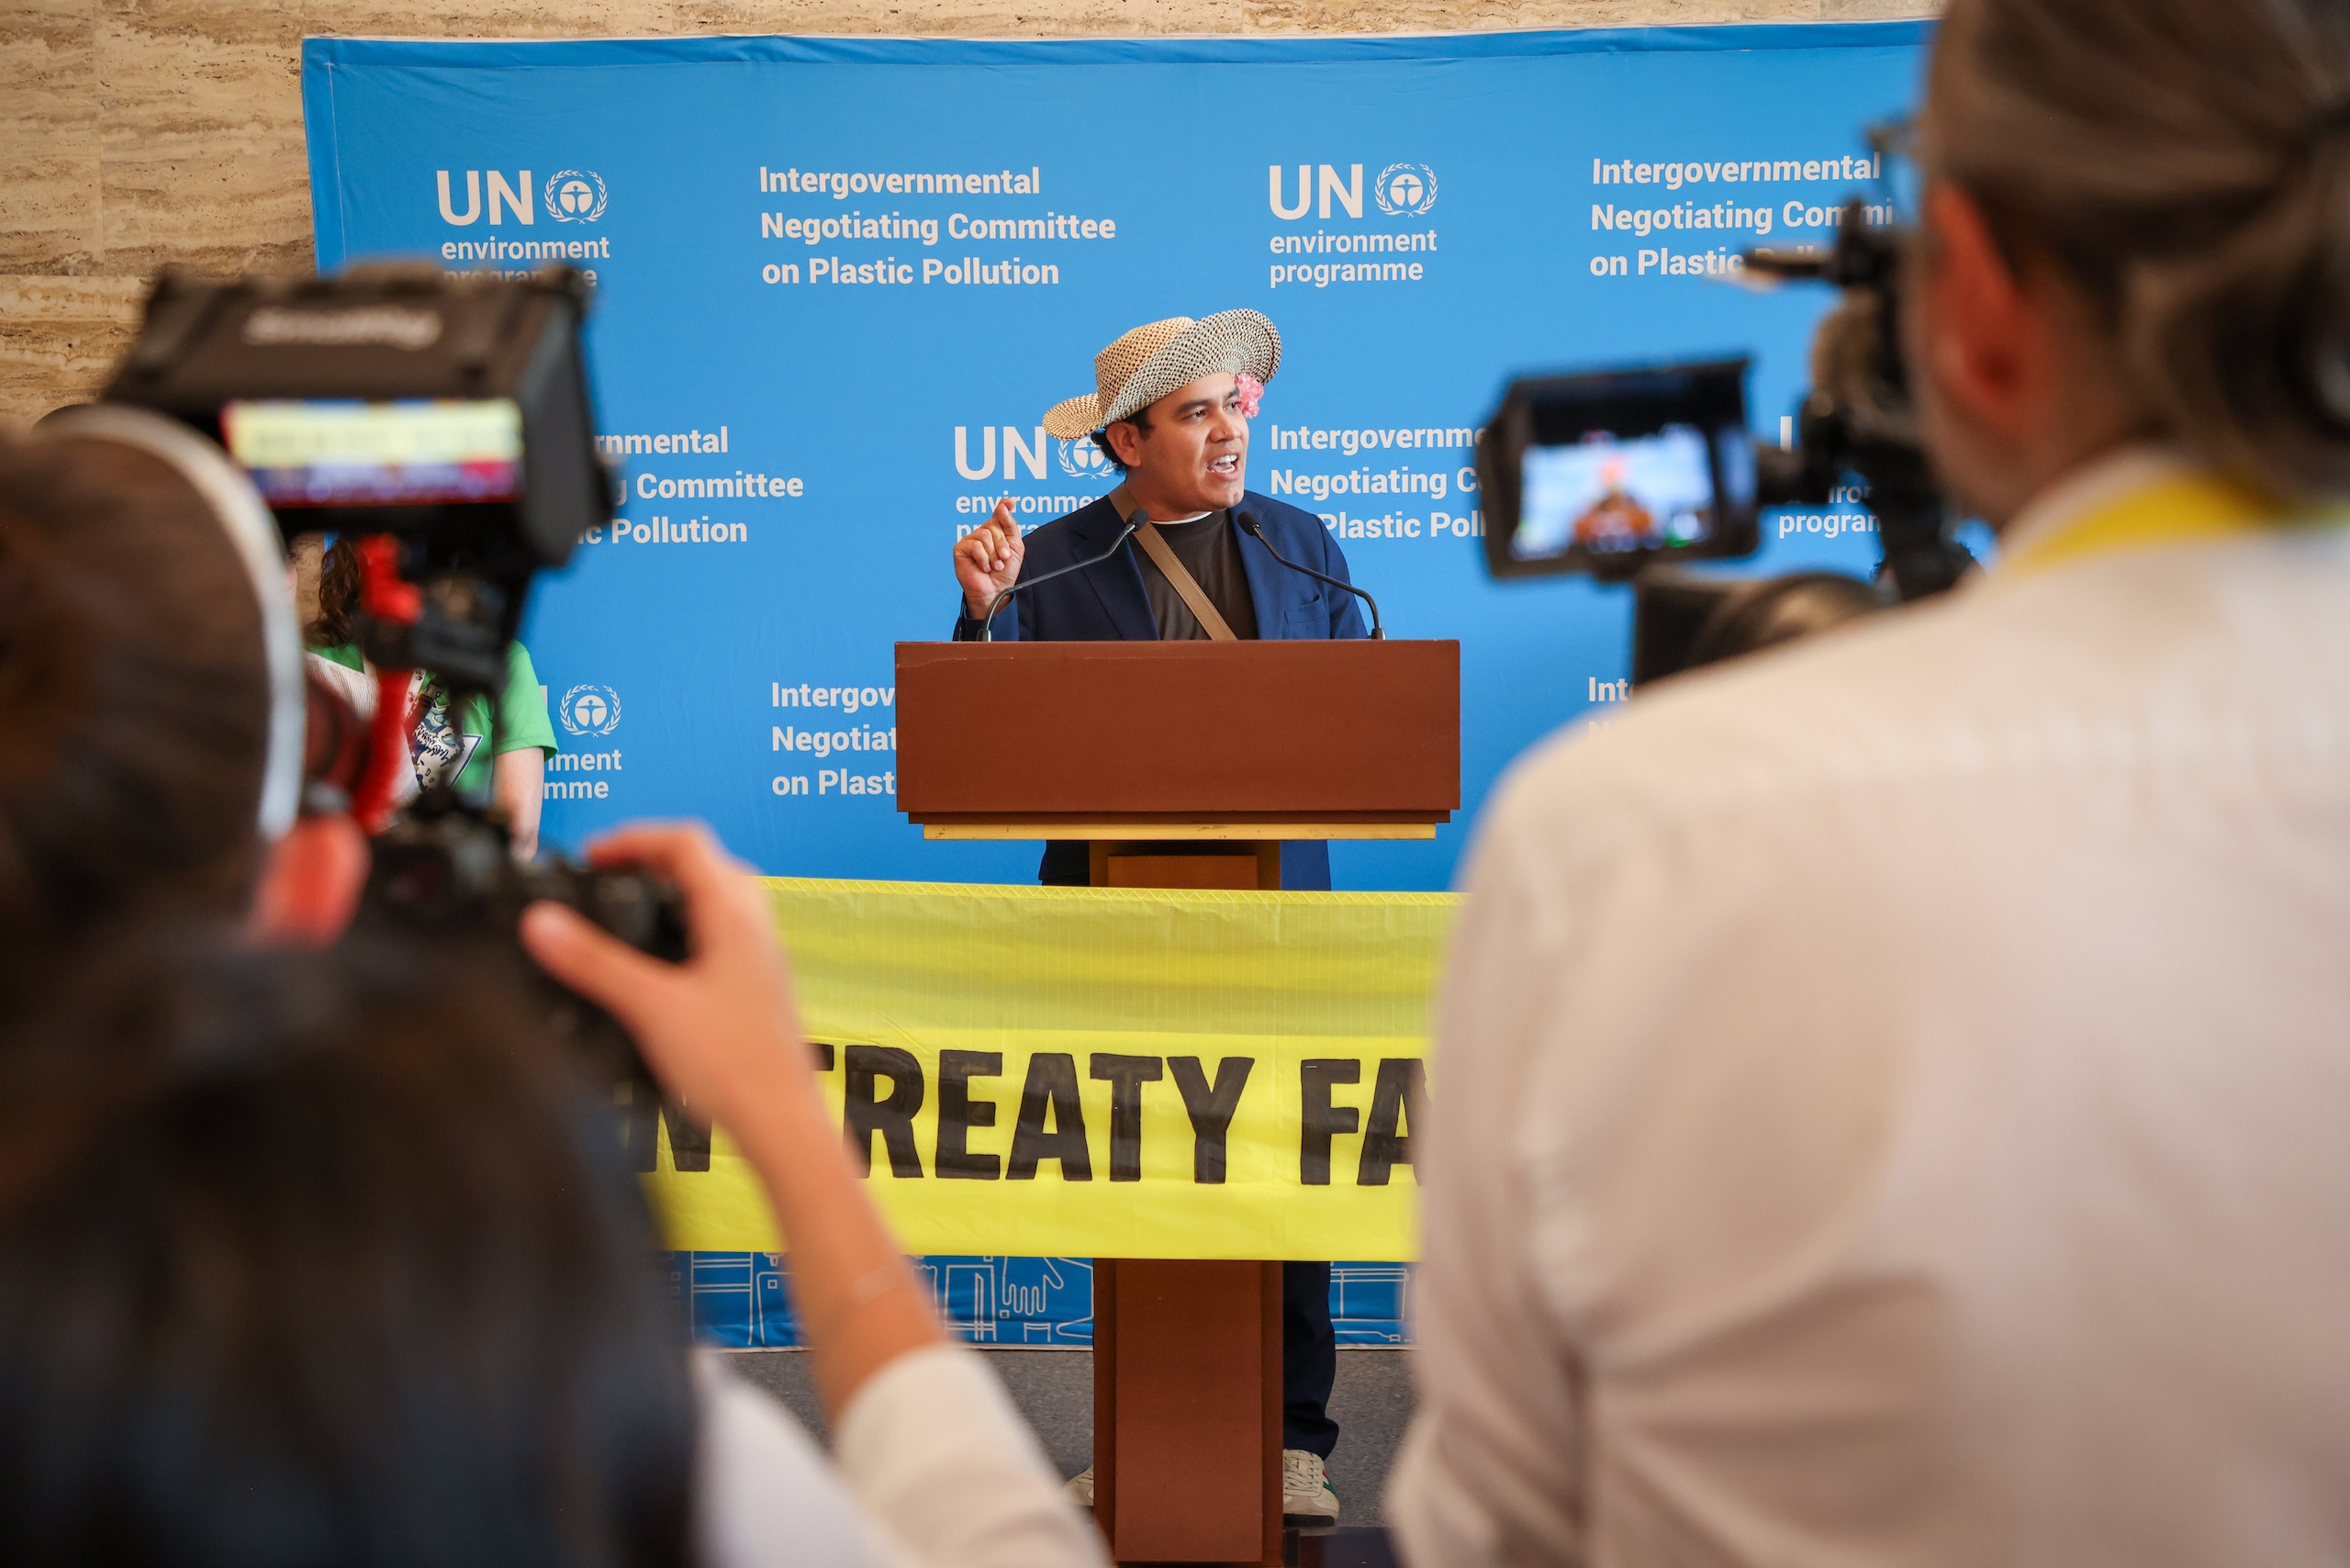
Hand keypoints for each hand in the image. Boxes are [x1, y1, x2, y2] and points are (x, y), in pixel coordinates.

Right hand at [519, 822, 806, 1131]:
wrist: (781, 1123)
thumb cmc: (736, 1068)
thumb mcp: (648, 1007)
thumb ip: (592, 963)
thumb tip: (542, 923)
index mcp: (734, 917)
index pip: (686, 841)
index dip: (633, 837)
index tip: (592, 855)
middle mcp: (756, 929)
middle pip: (708, 862)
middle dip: (655, 858)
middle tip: (612, 874)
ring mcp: (761, 959)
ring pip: (721, 899)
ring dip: (675, 892)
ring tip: (631, 911)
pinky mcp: (757, 989)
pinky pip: (724, 935)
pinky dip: (688, 928)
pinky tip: (661, 964)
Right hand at [952, 499, 1023, 618]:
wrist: (996, 591)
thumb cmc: (1005, 572)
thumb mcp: (1015, 547)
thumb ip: (1010, 525)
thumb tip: (1004, 505)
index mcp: (996, 532)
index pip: (998, 514)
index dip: (1003, 506)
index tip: (1010, 502)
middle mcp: (982, 533)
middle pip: (993, 526)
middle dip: (1002, 544)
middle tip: (1003, 559)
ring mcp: (970, 541)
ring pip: (984, 535)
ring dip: (993, 553)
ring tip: (994, 565)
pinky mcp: (960, 549)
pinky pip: (975, 545)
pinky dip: (983, 558)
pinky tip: (983, 567)